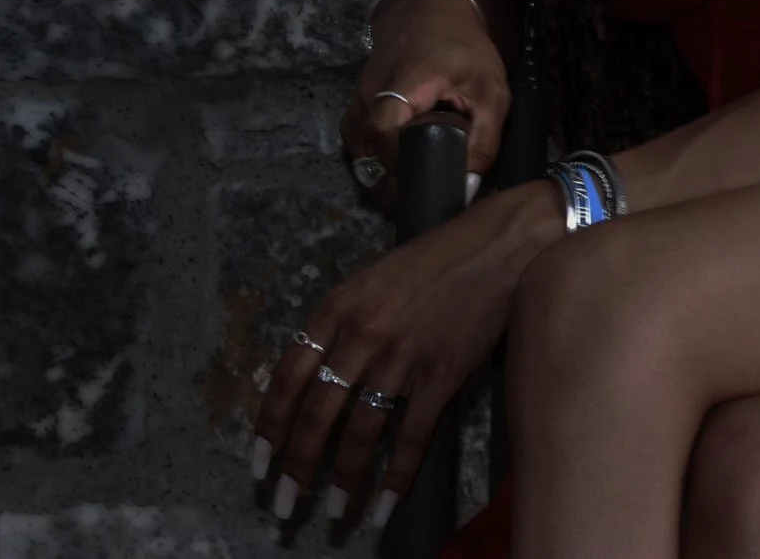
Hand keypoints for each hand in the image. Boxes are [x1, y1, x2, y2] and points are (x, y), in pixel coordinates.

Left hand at [249, 180, 559, 530]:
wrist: (501, 245)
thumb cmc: (437, 259)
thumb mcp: (373, 279)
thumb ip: (342, 323)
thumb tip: (318, 378)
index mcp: (337, 306)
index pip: (288, 377)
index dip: (269, 426)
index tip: (258, 464)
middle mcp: (362, 333)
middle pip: (316, 413)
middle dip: (295, 467)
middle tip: (282, 506)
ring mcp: (402, 355)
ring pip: (359, 432)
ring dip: (343, 480)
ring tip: (333, 514)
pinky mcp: (441, 373)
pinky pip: (411, 436)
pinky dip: (396, 476)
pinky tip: (384, 505)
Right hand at [342, 0, 507, 209]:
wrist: (430, 10)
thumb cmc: (463, 48)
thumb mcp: (490, 89)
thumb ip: (484, 138)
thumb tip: (469, 183)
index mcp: (403, 86)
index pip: (382, 133)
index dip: (399, 163)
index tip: (424, 178)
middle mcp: (371, 93)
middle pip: (367, 149)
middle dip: (392, 176)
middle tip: (422, 187)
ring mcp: (358, 97)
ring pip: (359, 147)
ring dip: (380, 166)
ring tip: (411, 176)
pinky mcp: (356, 101)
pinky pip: (356, 137)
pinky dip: (371, 153)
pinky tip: (396, 158)